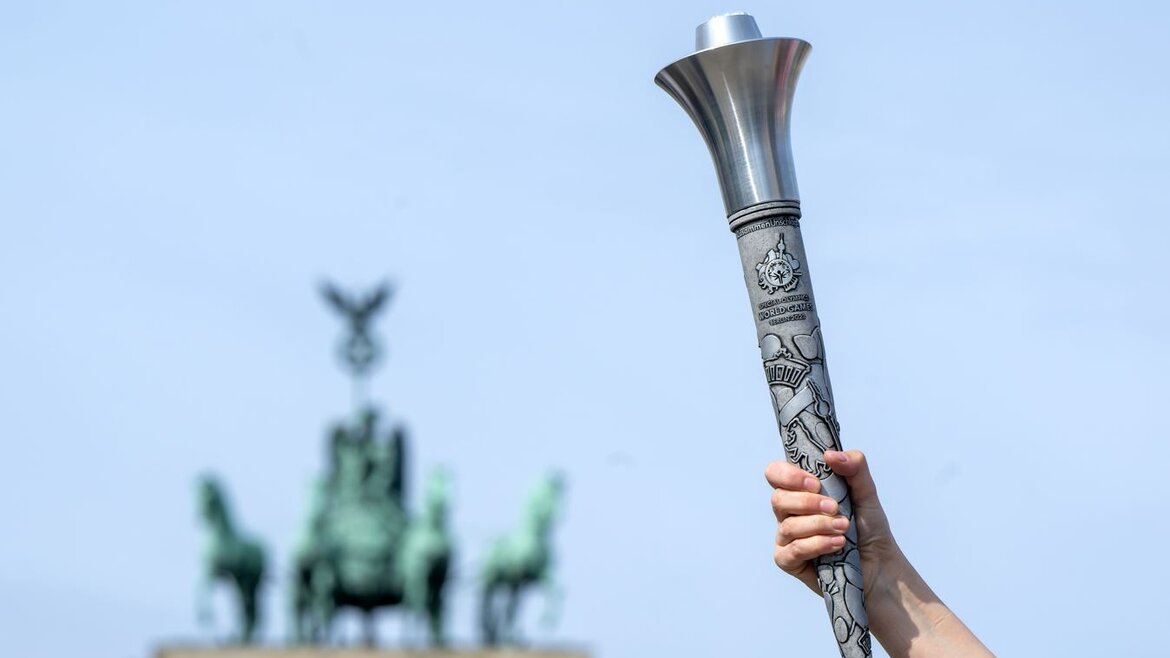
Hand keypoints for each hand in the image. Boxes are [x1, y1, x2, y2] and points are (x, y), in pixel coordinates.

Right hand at [765, 449, 899, 598]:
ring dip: (819, 525)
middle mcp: (788, 512)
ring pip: (787, 526)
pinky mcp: (789, 560)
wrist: (880, 564)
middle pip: (777, 499)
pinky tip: (837, 544)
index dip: (788, 475)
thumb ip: (854, 467)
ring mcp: (786, 537)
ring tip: (843, 528)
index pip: (775, 473)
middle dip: (807, 503)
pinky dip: (816, 544)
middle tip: (834, 508)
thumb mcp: (866, 492)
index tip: (815, 483)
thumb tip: (830, 454)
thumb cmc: (868, 527)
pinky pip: (792, 550)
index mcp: (800, 490)